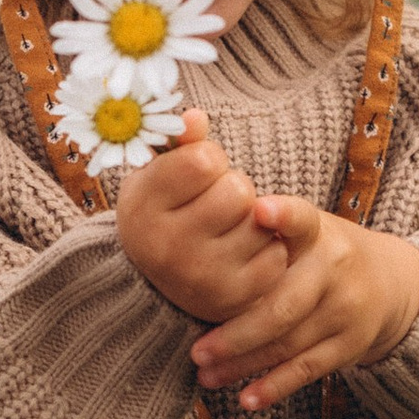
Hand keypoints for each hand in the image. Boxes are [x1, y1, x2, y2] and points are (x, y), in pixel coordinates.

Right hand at [112, 110, 289, 325]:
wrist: (159, 283)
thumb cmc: (164, 212)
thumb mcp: (159, 174)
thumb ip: (179, 143)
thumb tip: (196, 118)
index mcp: (142, 209)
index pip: (204, 160)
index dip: (210, 158)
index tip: (199, 172)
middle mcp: (166, 248)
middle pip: (238, 191)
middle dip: (234, 187)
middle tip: (218, 202)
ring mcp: (200, 278)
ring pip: (260, 222)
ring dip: (254, 218)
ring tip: (228, 227)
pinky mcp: (233, 300)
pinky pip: (276, 254)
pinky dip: (267, 249)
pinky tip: (242, 253)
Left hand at [187, 199, 418, 412]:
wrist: (390, 282)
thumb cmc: (320, 254)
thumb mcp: (304, 231)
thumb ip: (261, 236)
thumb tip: (191, 238)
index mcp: (317, 232)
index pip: (301, 219)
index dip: (283, 216)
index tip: (260, 210)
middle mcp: (334, 267)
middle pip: (282, 304)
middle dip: (236, 333)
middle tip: (196, 351)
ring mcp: (345, 309)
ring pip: (288, 342)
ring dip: (243, 363)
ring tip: (206, 375)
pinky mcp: (351, 344)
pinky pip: (307, 368)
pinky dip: (275, 386)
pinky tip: (246, 399)